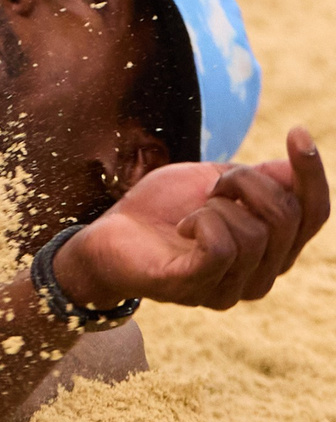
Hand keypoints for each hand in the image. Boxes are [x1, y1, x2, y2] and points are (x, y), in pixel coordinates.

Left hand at [59, 127, 332, 309]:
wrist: (106, 233)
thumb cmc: (163, 207)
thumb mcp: (215, 181)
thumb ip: (261, 179)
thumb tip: (299, 168)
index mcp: (274, 249)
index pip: (315, 213)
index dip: (312, 173)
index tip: (297, 132)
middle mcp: (262, 276)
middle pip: (286, 216)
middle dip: (245, 183)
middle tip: (211, 186)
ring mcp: (231, 288)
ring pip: (253, 232)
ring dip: (214, 205)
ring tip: (190, 213)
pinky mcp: (196, 288)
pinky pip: (222, 248)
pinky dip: (200, 222)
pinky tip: (181, 227)